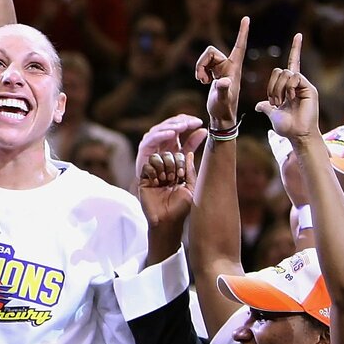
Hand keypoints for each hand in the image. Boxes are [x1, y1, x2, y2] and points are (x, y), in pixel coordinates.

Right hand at [135, 114, 204, 230]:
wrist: (169, 221)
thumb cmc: (182, 205)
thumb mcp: (193, 178)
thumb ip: (194, 158)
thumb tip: (201, 133)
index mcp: (173, 157)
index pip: (177, 135)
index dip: (186, 126)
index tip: (199, 123)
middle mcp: (161, 157)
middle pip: (164, 131)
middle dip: (176, 124)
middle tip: (188, 122)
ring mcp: (150, 163)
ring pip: (153, 137)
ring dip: (166, 130)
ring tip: (178, 128)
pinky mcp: (142, 170)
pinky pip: (145, 151)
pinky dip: (156, 141)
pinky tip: (168, 138)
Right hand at [194, 16, 247, 129]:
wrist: (221, 116)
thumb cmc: (224, 108)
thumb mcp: (223, 99)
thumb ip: (222, 89)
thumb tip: (223, 81)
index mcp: (233, 68)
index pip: (239, 46)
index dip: (242, 32)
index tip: (246, 18)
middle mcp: (228, 65)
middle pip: (210, 51)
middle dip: (201, 63)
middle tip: (202, 79)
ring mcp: (221, 69)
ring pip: (205, 58)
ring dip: (199, 68)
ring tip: (202, 81)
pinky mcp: (214, 73)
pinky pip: (203, 65)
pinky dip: (199, 72)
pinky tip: (203, 82)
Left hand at [256, 34, 316, 141]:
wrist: (297, 135)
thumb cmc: (286, 127)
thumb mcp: (272, 114)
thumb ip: (266, 107)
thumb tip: (259, 105)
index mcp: (290, 87)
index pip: (292, 64)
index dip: (296, 50)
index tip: (299, 35)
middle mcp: (298, 84)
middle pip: (280, 70)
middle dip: (272, 85)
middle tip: (274, 101)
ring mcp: (305, 86)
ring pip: (286, 73)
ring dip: (278, 88)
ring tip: (281, 102)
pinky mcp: (310, 89)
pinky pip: (295, 77)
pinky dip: (287, 87)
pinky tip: (289, 98)